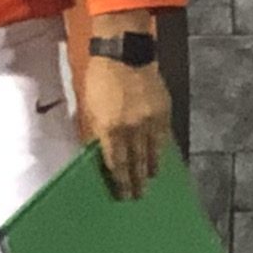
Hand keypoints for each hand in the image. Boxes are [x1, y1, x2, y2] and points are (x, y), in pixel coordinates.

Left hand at [81, 49, 170, 200]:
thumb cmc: (98, 80)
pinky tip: (159, 159)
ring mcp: (151, 121)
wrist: (124, 55)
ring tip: (149, 181)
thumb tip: (98, 152)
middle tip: (137, 197)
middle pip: (135, 162)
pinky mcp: (164, 112)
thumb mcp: (88, 107)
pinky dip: (160, 151)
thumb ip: (95, 131)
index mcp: (110, 129)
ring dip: (150, 169)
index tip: (122, 194)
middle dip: (136, 181)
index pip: (116, 163)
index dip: (120, 180)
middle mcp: (132, 129)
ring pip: (152, 153)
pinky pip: (163, 138)